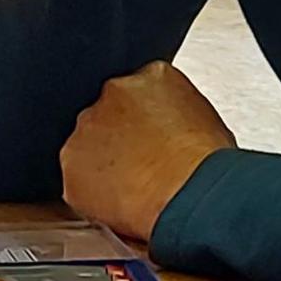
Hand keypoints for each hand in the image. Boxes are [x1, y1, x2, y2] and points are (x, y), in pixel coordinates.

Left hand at [59, 62, 234, 243]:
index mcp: (154, 76)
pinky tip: (118, 203)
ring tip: (132, 188)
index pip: (140, 90)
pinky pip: (77, 178)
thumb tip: (176, 135)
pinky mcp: (71, 162)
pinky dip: (92, 192)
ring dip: (103, 164)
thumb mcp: (209, 123)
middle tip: (141, 165)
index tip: (151, 137)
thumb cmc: (207, 166)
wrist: (190, 194)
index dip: (144, 118)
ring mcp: (88, 126)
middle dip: (120, 138)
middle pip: (109, 114)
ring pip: (88, 145)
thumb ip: (179, 116)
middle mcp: (115, 94)